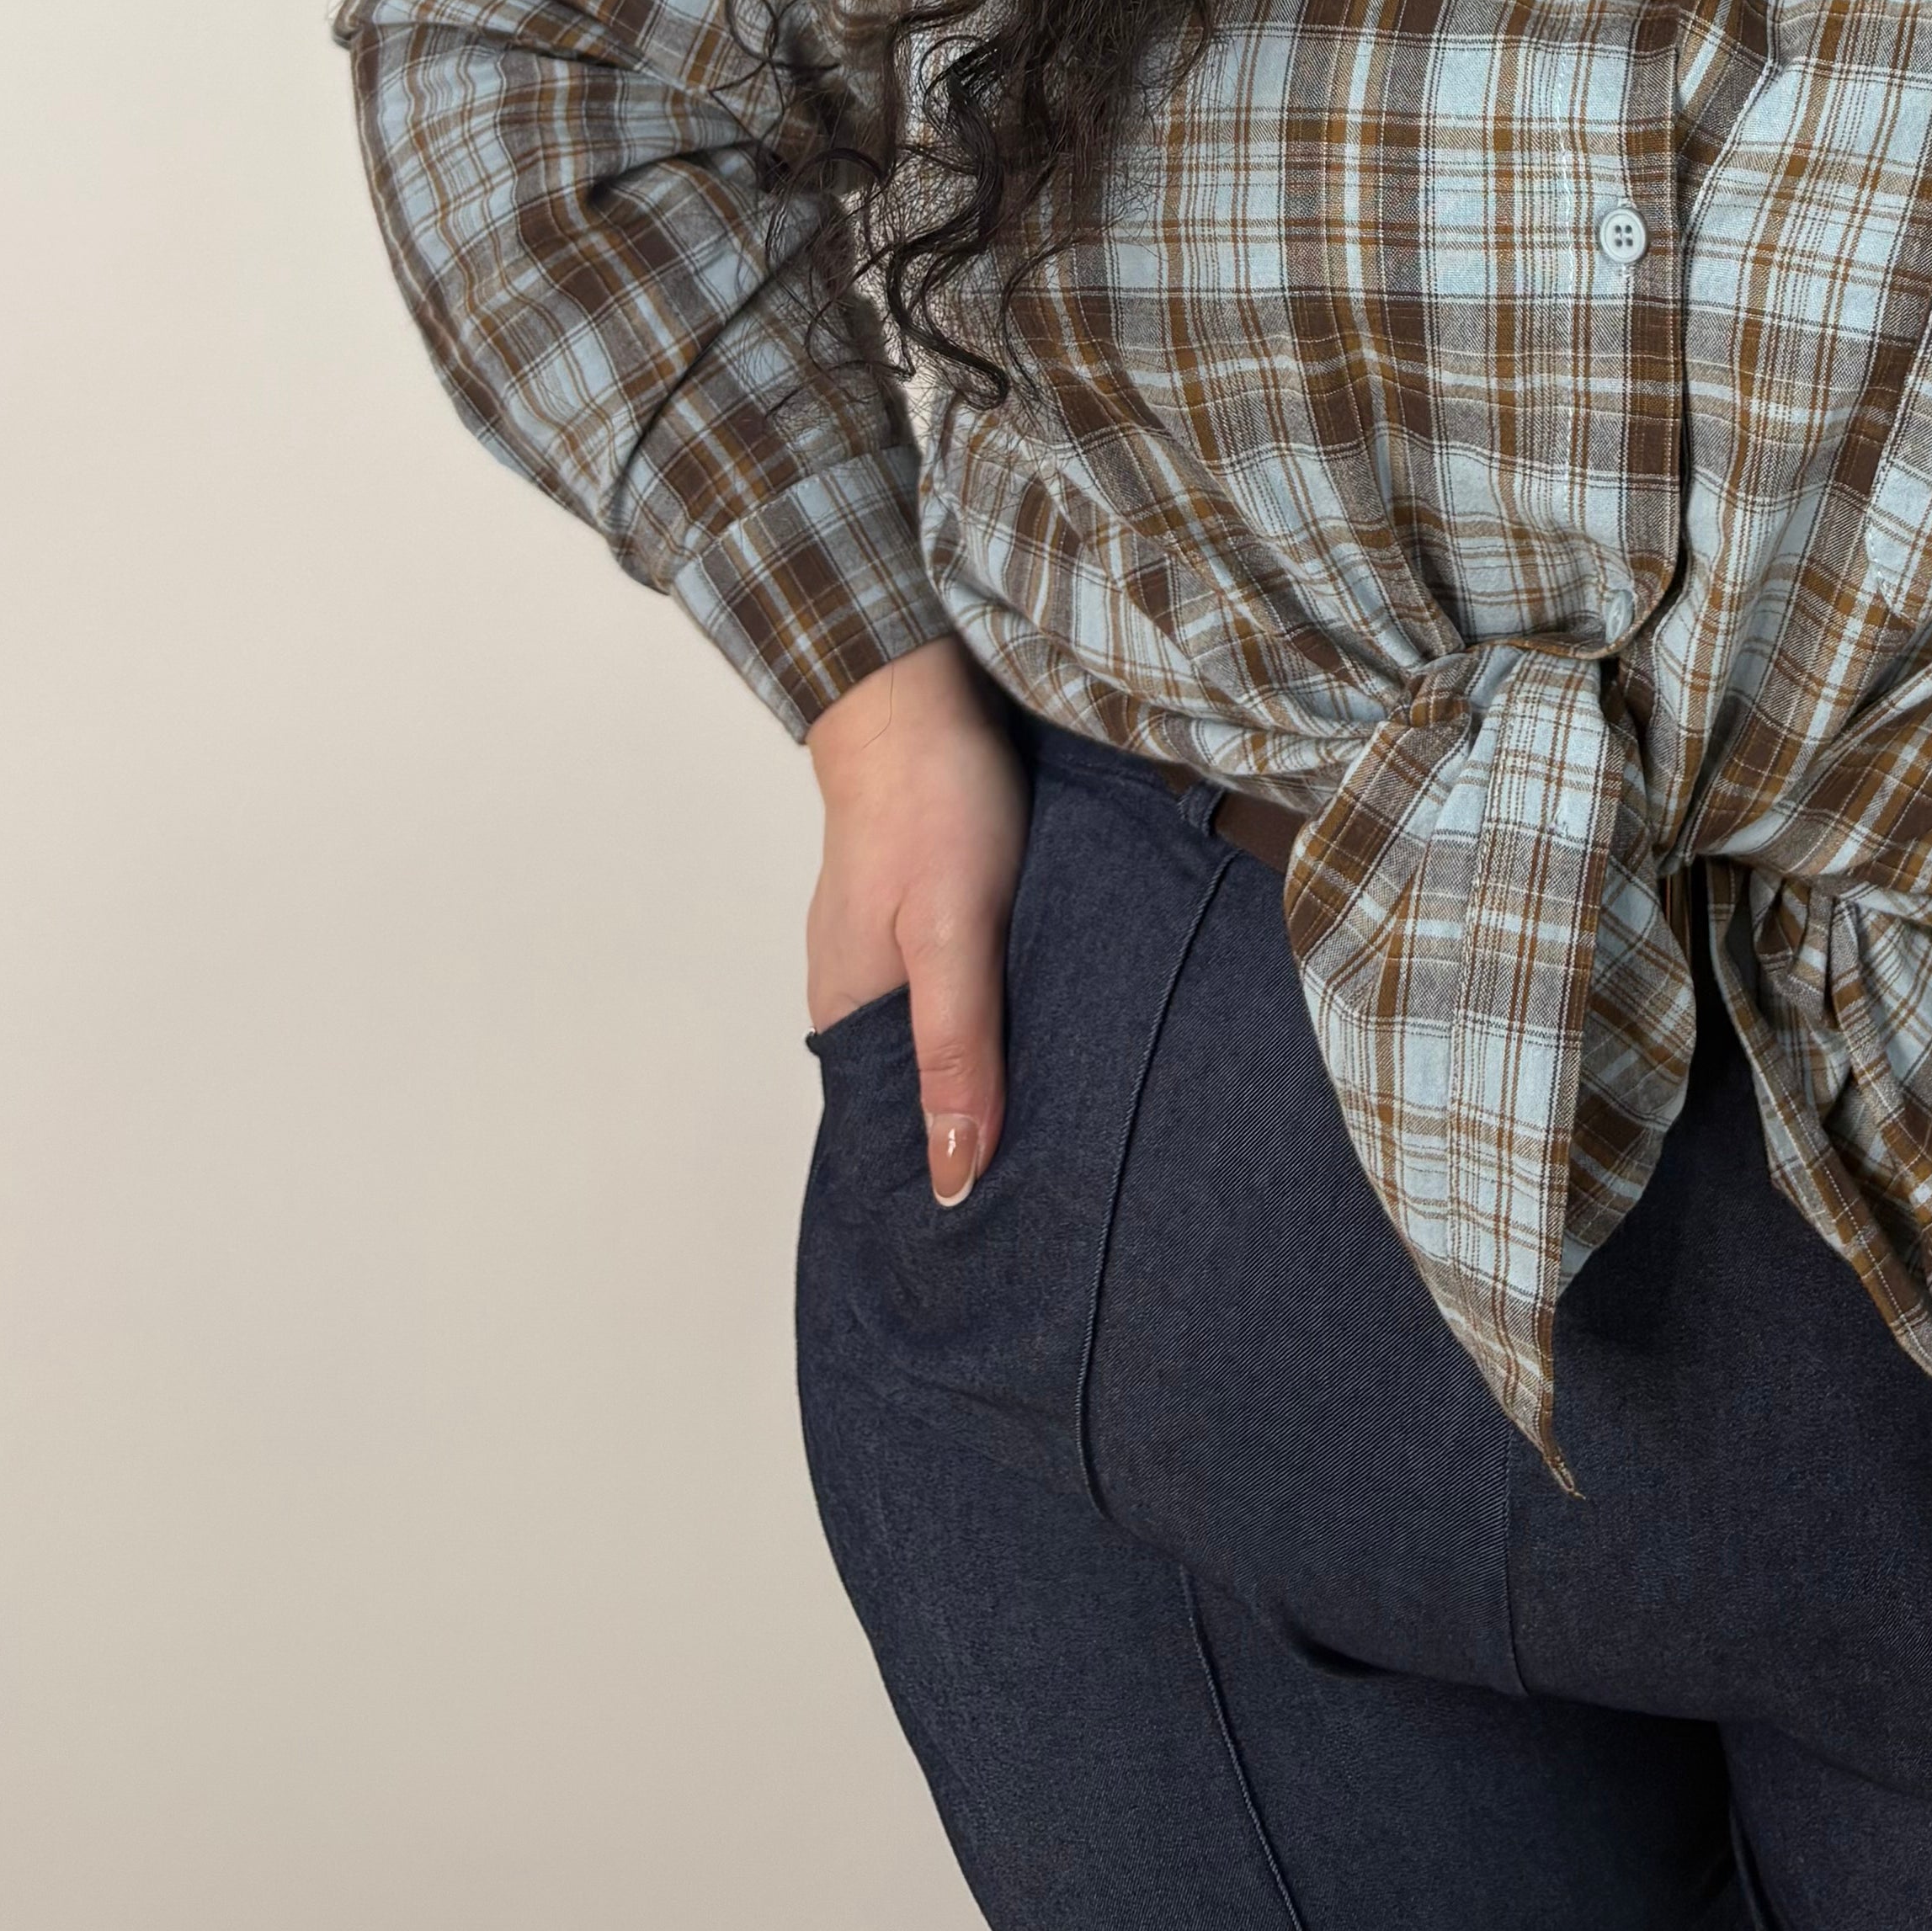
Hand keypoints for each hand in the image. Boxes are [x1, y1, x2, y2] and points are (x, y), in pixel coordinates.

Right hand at [803, 638, 1029, 1207]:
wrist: (919, 691)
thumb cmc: (929, 805)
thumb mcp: (952, 935)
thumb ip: (956, 1049)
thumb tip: (954, 1173)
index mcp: (850, 1017)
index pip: (891, 1138)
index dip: (944, 1182)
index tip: (1008, 1239)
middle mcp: (868, 996)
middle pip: (925, 1094)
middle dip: (982, 1140)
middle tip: (1068, 1197)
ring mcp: (899, 953)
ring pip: (955, 1040)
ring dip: (1004, 1074)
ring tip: (1081, 1131)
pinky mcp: (938, 914)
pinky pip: (972, 991)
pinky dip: (1010, 1015)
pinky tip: (1062, 1029)